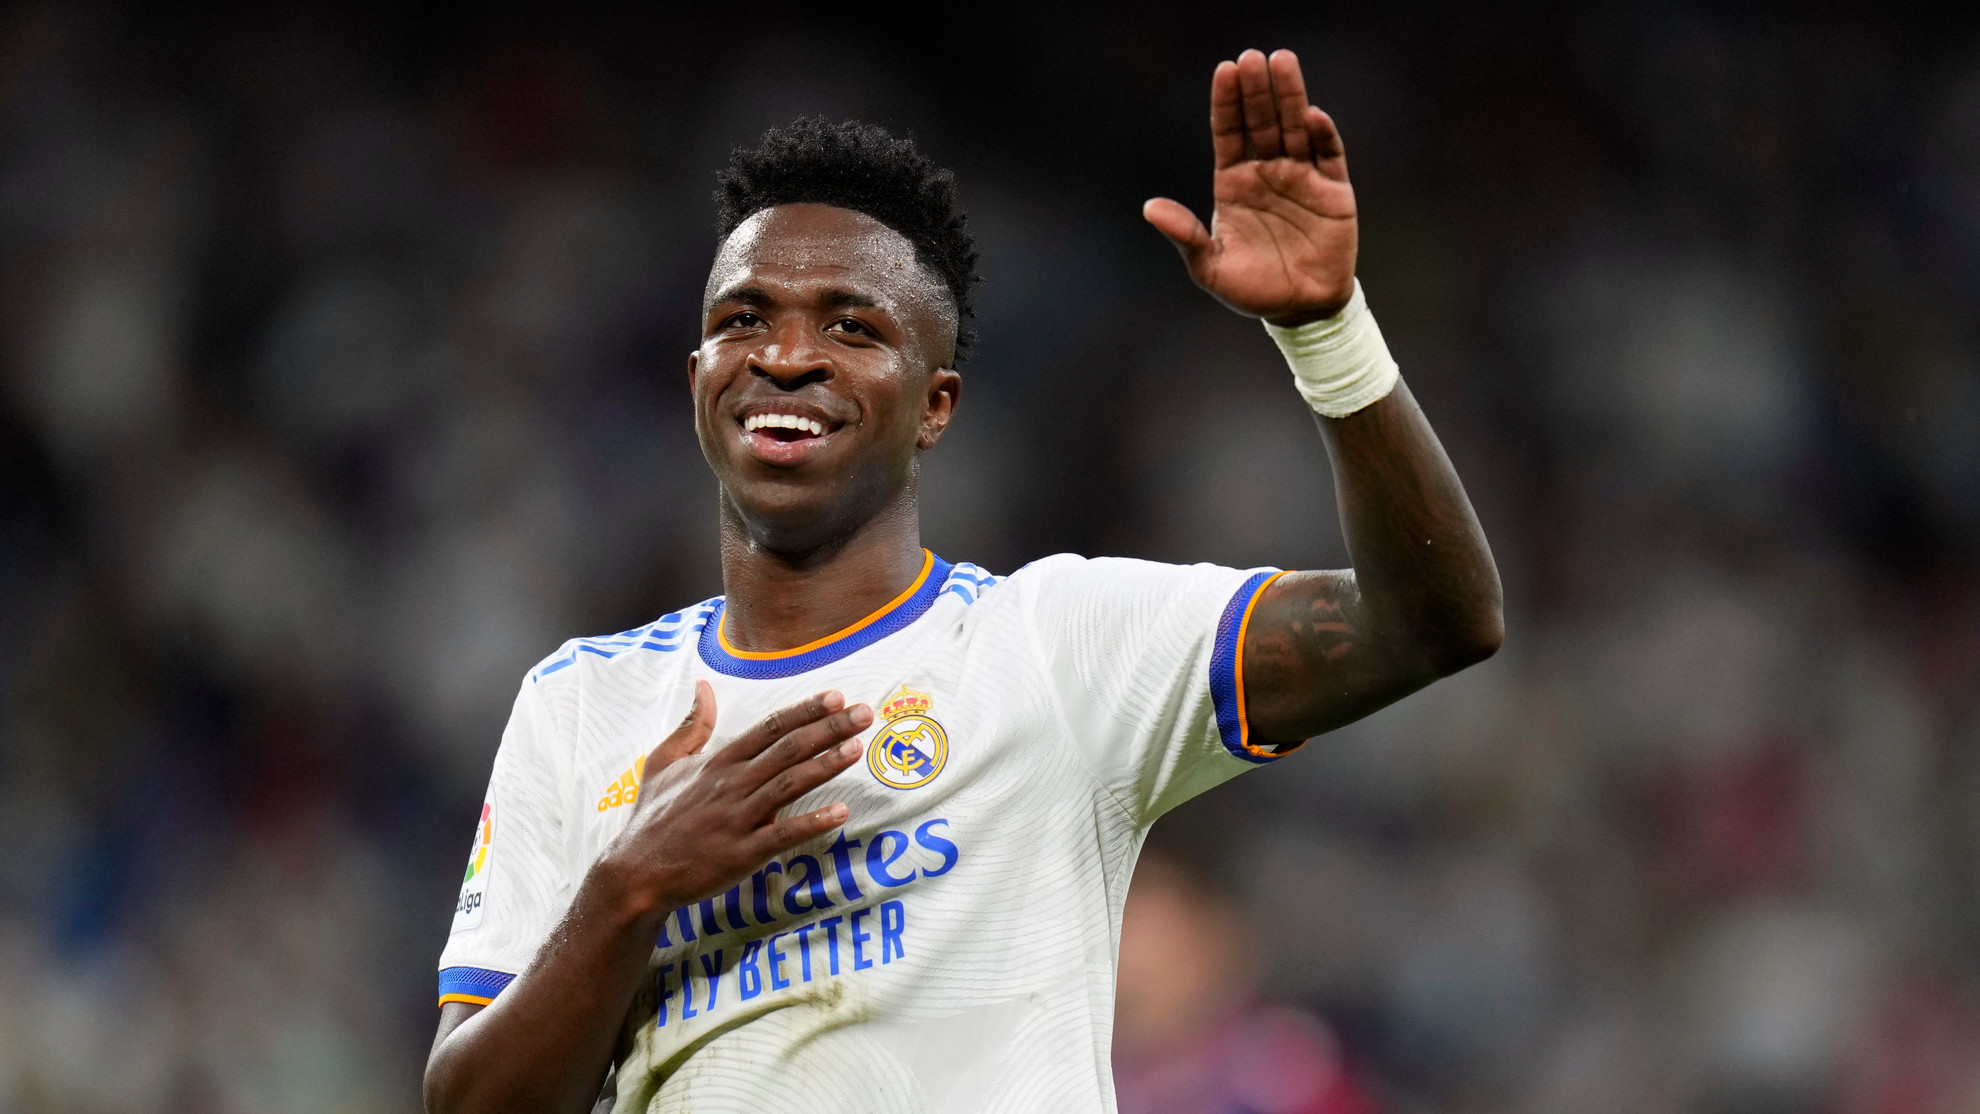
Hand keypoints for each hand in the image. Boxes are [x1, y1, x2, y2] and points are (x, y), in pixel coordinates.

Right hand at [600, 681, 869, 913]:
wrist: (635, 873)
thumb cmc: (651, 818)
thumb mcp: (662, 763)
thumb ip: (690, 725)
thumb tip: (703, 686)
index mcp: (718, 763)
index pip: (769, 728)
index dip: (804, 711)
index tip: (836, 697)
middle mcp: (731, 784)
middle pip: (787, 749)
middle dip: (829, 728)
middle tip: (864, 713)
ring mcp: (737, 819)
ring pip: (789, 784)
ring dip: (826, 765)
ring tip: (857, 747)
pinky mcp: (742, 853)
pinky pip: (782, 835)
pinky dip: (812, 823)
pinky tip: (841, 812)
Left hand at [1144, 48, 1356, 325]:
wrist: (1299, 311)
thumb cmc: (1251, 289)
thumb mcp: (1210, 268)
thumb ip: (1185, 236)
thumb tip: (1149, 208)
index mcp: (1234, 183)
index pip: (1229, 133)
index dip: (1226, 102)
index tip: (1224, 70)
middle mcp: (1267, 172)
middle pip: (1261, 121)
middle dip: (1256, 90)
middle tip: (1252, 56)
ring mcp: (1301, 177)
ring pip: (1295, 128)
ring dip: (1290, 97)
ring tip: (1283, 62)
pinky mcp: (1333, 191)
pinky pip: (1328, 156)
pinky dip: (1322, 134)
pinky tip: (1312, 115)